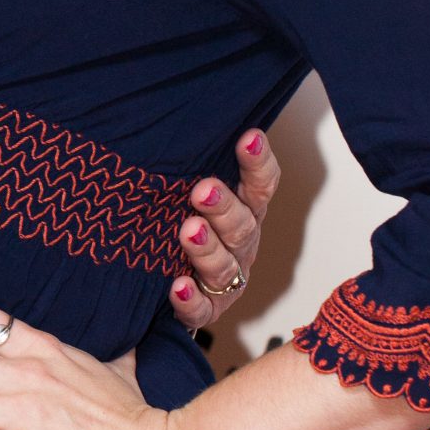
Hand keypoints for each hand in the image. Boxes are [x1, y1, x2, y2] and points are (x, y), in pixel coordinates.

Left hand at [169, 129, 279, 334]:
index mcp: (244, 211)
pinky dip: (189, 299)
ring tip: (187, 230)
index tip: (248, 137)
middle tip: (203, 189)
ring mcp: (226, 279)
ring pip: (224, 265)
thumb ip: (193, 165)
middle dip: (224, 207)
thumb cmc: (180, 227)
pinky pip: (200, 309)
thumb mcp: (190, 195)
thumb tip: (178, 118)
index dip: (257, 162)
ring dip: (206, 248)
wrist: (169, 288)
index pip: (260, 184)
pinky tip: (176, 286)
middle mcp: (241, 244)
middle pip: (242, 225)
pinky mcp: (206, 310)